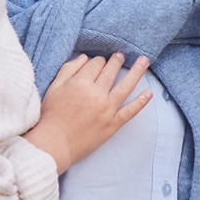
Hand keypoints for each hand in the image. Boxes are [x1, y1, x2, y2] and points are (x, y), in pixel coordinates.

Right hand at [27, 54, 152, 171]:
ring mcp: (107, 109)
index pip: (95, 64)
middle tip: (121, 55)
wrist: (55, 143)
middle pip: (111, 72)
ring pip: (126, 86)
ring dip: (136, 71)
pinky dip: (141, 102)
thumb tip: (84, 58)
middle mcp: (97, 94)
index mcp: (81, 83)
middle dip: (116, 61)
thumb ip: (69, 70)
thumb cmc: (51, 116)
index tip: (98, 62)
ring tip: (144, 61)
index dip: (97, 61)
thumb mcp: (54, 87)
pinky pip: (130, 111)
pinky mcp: (113, 124)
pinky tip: (149, 93)